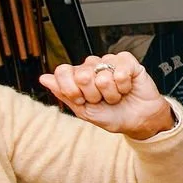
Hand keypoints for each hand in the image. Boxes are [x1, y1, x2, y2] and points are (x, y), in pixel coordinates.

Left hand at [39, 53, 174, 138]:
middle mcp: (92, 66)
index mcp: (78, 77)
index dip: (72, 90)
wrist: (138, 120)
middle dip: (94, 95)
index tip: (82, 101)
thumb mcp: (84, 111)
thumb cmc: (113, 115)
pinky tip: (126, 88)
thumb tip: (44, 78)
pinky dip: (124, 86)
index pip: (63, 72)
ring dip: (111, 93)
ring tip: (116, 96)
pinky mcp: (127, 61)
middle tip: (102, 99)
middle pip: (82, 75)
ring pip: (103, 75)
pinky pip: (120, 71)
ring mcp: (109, 62)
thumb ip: (64, 93)